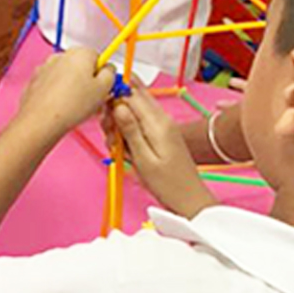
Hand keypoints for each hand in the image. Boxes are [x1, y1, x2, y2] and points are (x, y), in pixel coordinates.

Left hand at [14, 48, 114, 139]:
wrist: (41, 119)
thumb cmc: (71, 105)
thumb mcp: (103, 89)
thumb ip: (110, 74)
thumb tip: (108, 69)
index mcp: (80, 53)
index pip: (98, 57)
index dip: (103, 74)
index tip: (103, 87)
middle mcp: (61, 55)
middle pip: (81, 66)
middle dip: (88, 81)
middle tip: (92, 100)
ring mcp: (46, 66)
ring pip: (66, 75)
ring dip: (73, 87)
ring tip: (77, 107)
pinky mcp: (36, 80)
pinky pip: (52, 84)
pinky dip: (58, 92)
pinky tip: (62, 107)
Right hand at [103, 83, 217, 218]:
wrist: (189, 199)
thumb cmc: (167, 184)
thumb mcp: (144, 159)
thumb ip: (130, 130)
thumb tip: (117, 104)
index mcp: (157, 123)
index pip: (131, 93)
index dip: (112, 98)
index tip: (103, 115)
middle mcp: (161, 118)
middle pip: (132, 97)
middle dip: (114, 110)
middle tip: (110, 134)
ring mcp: (162, 125)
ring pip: (133, 110)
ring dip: (120, 124)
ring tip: (117, 147)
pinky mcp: (161, 133)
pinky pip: (139, 123)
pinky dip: (128, 132)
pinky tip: (126, 149)